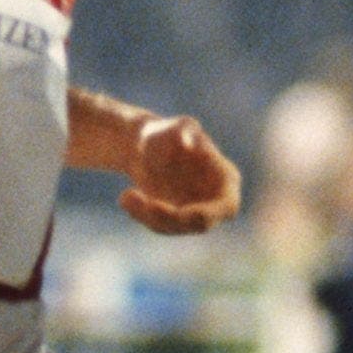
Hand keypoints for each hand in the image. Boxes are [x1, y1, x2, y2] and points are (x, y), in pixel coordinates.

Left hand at [120, 115, 241, 235]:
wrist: (145, 145)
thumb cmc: (166, 131)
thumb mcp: (178, 125)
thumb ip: (186, 130)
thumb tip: (190, 144)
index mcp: (226, 179)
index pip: (227, 207)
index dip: (206, 214)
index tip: (180, 213)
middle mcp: (215, 202)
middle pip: (198, 223)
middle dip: (169, 218)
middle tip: (141, 202)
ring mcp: (195, 213)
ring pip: (174, 227)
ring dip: (147, 215)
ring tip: (125, 196)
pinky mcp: (175, 221)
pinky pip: (159, 226)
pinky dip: (141, 214)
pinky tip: (125, 198)